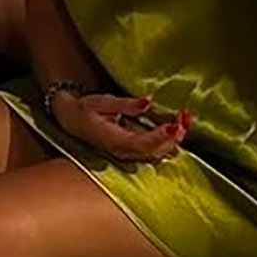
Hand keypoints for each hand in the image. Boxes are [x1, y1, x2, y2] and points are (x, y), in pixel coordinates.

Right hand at [50, 92, 187, 163]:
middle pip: (155, 151)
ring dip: (174, 139)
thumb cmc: (84, 108)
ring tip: (185, 119)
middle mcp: (123, 152)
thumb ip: (125, 104)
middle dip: (174, 136)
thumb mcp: (101, 101)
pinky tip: (176, 127)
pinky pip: (156, 152)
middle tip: (186, 116)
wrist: (71, 120)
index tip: (176, 124)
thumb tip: (147, 103)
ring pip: (158, 153)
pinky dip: (168, 141)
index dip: (161, 136)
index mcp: (114, 141)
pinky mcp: (133, 153)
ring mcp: (128, 155)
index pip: (142, 143)